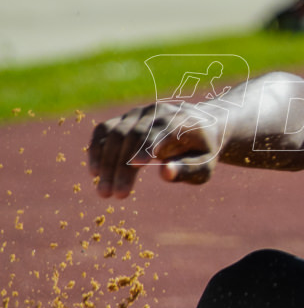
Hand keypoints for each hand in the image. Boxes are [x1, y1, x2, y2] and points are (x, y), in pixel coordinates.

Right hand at [88, 101, 223, 197]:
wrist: (200, 126)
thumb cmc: (203, 151)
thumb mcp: (205, 165)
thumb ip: (188, 169)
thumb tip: (165, 174)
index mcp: (180, 120)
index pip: (160, 131)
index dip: (146, 147)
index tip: (135, 166)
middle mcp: (156, 111)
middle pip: (133, 136)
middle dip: (121, 167)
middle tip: (114, 196)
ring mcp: (138, 113)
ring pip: (115, 134)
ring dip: (105, 163)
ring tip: (104, 192)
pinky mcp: (125, 118)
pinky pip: (104, 130)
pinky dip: (97, 149)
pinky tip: (95, 172)